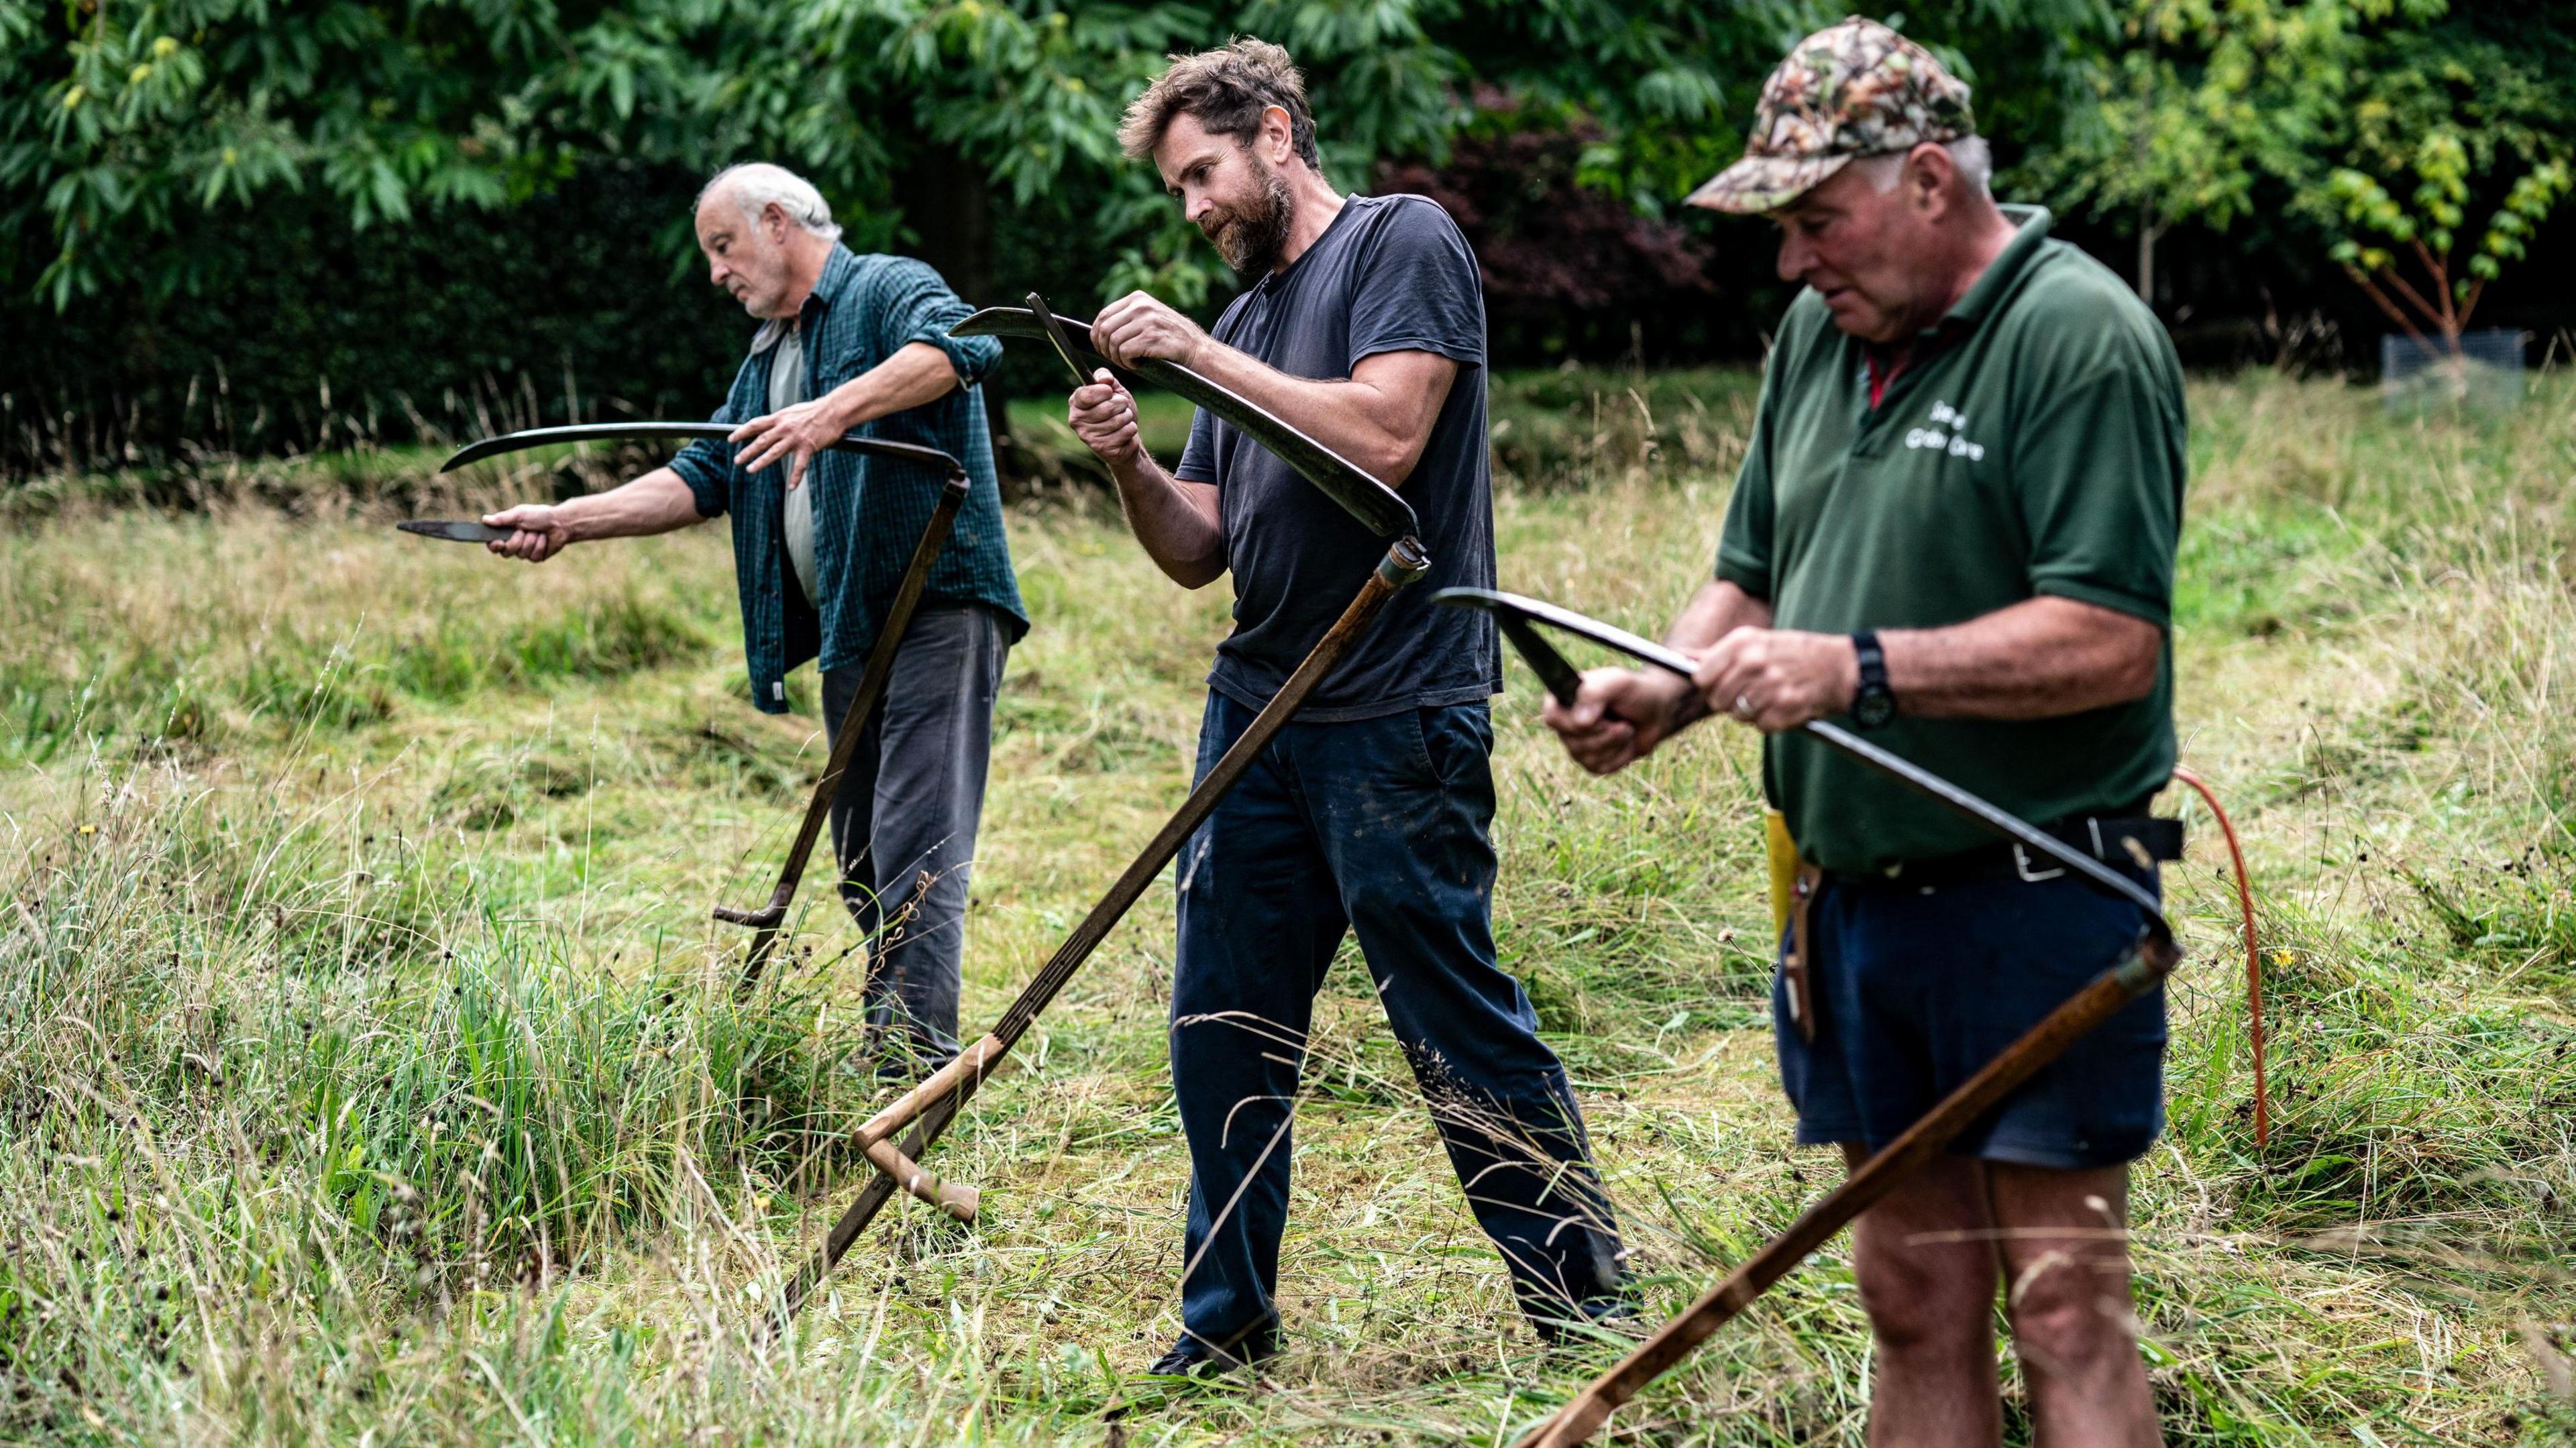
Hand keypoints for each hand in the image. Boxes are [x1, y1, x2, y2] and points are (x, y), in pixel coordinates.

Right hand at [483, 503, 572, 561]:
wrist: (560, 522)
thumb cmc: (539, 515)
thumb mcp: (520, 514)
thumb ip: (503, 518)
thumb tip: (484, 519)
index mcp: (506, 533)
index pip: (493, 544)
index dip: (493, 546)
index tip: (499, 542)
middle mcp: (514, 544)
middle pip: (505, 553)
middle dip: (515, 542)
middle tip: (523, 531)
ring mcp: (525, 552)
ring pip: (521, 554)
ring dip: (530, 541)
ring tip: (537, 532)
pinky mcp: (536, 557)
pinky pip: (533, 556)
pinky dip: (539, 545)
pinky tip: (544, 538)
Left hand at [729, 397, 845, 490]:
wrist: (834, 410)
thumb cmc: (815, 410)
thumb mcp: (792, 412)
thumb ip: (780, 420)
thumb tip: (770, 426)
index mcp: (779, 418)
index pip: (755, 425)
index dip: (741, 432)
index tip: (731, 439)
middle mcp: (784, 428)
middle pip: (761, 440)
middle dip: (747, 451)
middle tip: (737, 460)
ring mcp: (795, 438)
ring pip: (774, 452)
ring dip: (760, 462)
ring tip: (750, 470)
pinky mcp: (808, 447)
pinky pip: (800, 465)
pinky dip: (795, 477)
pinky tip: (791, 487)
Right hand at [1068, 368, 1144, 467]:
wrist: (1126, 437)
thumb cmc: (1117, 411)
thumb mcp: (1113, 390)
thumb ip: (1106, 378)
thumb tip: (1105, 379)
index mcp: (1075, 403)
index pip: (1087, 394)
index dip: (1104, 391)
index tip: (1110, 392)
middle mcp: (1076, 420)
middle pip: (1106, 407)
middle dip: (1121, 404)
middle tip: (1120, 408)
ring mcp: (1087, 436)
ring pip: (1118, 420)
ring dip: (1127, 417)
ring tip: (1122, 420)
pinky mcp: (1101, 448)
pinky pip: (1125, 431)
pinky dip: (1131, 429)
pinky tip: (1125, 433)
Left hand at [1091, 291, 1209, 369]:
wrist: (1196, 348)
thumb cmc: (1169, 338)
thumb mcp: (1149, 317)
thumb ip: (1127, 317)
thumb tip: (1099, 330)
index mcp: (1137, 298)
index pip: (1103, 315)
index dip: (1097, 335)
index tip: (1102, 348)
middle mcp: (1141, 306)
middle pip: (1105, 329)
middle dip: (1106, 349)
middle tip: (1116, 359)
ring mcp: (1147, 320)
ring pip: (1113, 342)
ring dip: (1117, 358)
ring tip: (1129, 363)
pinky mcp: (1151, 337)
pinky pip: (1125, 352)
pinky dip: (1127, 363)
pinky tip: (1137, 364)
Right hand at [1541, 667, 1696, 774]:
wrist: (1655, 712)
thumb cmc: (1633, 692)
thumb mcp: (1617, 682)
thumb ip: (1595, 693)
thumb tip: (1581, 722)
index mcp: (1564, 700)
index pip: (1552, 717)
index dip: (1574, 721)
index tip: (1599, 715)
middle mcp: (1566, 724)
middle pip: (1573, 742)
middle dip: (1605, 732)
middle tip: (1619, 719)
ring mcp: (1577, 746)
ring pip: (1588, 757)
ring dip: (1615, 742)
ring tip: (1625, 727)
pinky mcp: (1592, 763)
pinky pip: (1600, 767)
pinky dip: (1620, 755)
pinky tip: (1625, 742)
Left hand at [1694, 627, 1859, 732]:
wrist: (1840, 667)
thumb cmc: (1792, 653)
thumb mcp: (1754, 641)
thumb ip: (1715, 653)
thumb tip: (1678, 657)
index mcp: (1742, 642)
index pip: (1700, 677)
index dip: (1709, 685)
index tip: (1722, 684)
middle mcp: (1754, 662)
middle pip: (1716, 700)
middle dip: (1729, 701)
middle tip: (1750, 692)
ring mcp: (1770, 686)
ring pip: (1737, 715)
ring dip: (1751, 712)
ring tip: (1769, 696)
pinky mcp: (1786, 708)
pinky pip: (1761, 726)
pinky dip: (1770, 721)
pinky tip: (1783, 705)